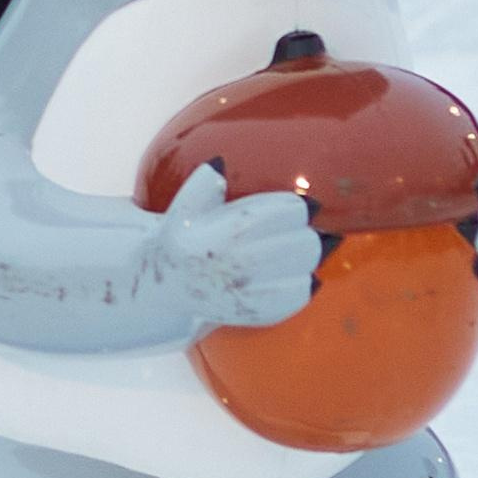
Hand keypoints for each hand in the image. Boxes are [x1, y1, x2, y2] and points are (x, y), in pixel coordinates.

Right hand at [158, 166, 320, 329]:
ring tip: (296, 251)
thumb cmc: (183, 240)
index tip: (296, 208)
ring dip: (306, 258)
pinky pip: (299, 297)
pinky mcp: (259, 313)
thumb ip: (203, 184)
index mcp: (228, 231)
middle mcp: (241, 263)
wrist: (169, 287)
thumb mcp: (183, 207)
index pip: (291, 212)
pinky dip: (304, 284)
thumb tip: (220, 164)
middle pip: (306, 242)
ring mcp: (252, 292)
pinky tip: (298, 275)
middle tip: (299, 231)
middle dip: (305, 233)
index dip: (297, 207)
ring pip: (307, 270)